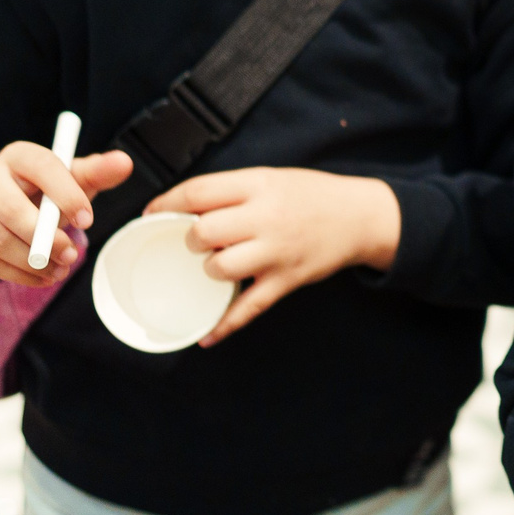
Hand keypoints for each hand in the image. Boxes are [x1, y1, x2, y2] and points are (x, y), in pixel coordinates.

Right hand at [0, 140, 132, 286]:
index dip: (67, 195)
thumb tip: (124, 163)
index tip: (88, 220)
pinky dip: (18, 274)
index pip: (42, 168)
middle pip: (11, 210)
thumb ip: (97, 172)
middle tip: (72, 254)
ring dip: (34, 262)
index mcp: (18, 156)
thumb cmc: (44, 192)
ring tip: (61, 268)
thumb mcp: (70, 180)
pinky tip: (41, 276)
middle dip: (47, 238)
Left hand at [145, 167, 400, 344]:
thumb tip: (181, 208)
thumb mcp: (271, 179)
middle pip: (204, 232)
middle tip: (191, 243)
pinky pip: (248, 308)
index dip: (167, 203)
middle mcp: (267, 218)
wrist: (360, 216)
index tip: (153, 213)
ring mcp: (277, 252)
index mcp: (259, 185)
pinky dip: (223, 325)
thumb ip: (232, 191)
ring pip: (220, 269)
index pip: (199, 191)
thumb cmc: (310, 196)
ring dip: (206, 272)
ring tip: (212, 268)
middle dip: (188, 240)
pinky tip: (206, 335)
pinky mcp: (286, 280)